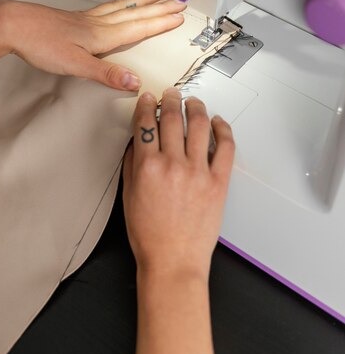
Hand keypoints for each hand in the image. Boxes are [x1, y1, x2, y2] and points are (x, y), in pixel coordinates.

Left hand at [0, 0, 185, 89]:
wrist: (12, 26)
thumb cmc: (39, 44)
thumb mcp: (74, 65)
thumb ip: (105, 74)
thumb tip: (134, 82)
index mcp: (101, 35)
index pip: (138, 27)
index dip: (159, 23)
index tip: (178, 17)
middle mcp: (97, 23)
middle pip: (135, 13)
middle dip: (159, 9)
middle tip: (178, 1)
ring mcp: (86, 19)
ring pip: (121, 7)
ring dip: (142, 1)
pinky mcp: (74, 18)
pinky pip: (106, 7)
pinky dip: (120, 3)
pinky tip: (118, 5)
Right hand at [122, 88, 234, 278]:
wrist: (173, 260)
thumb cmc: (149, 234)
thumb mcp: (129, 195)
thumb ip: (132, 163)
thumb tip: (139, 138)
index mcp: (147, 167)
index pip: (145, 124)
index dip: (146, 105)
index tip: (148, 98)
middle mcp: (172, 165)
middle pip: (172, 118)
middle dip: (170, 100)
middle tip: (171, 93)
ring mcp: (198, 172)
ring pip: (199, 125)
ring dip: (195, 107)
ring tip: (193, 102)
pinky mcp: (218, 182)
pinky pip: (225, 147)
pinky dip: (223, 129)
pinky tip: (218, 122)